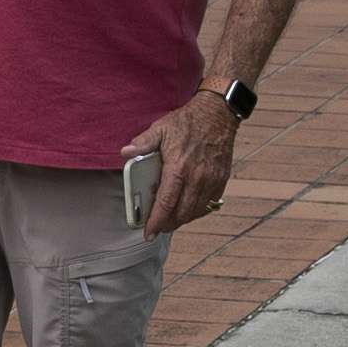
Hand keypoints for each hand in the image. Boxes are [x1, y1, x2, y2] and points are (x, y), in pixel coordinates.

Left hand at [125, 90, 239, 236]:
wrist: (218, 113)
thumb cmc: (187, 121)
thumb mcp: (161, 128)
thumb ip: (143, 143)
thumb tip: (125, 152)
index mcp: (178, 168)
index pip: (165, 204)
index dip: (156, 222)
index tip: (148, 233)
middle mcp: (197, 177)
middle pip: (181, 213)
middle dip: (168, 225)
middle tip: (157, 228)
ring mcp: (211, 179)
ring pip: (196, 211)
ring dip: (182, 219)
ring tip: (170, 220)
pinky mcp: (221, 179)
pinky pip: (209, 203)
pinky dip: (197, 210)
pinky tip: (188, 208)